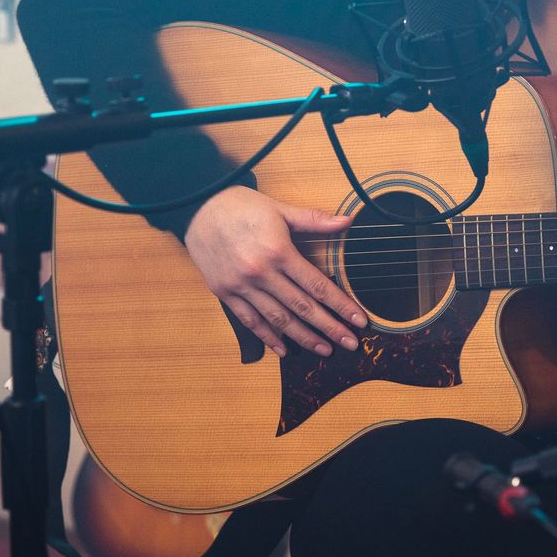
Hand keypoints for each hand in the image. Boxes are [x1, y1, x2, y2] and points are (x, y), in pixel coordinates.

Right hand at [183, 186, 365, 358]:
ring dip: (303, 337)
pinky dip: (268, 337)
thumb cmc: (241, 206)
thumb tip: (346, 222)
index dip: (340, 305)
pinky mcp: (225, 292)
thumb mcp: (280, 209)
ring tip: (324, 350)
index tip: (359, 320)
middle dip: (329, 328)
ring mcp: (241, 286)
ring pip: (278, 319)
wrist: (197, 208)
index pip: (317, 285)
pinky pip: (250, 320)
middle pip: (302, 307)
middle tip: (350, 343)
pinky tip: (284, 349)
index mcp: (279, 251)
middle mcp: (261, 273)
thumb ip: (313, 220)